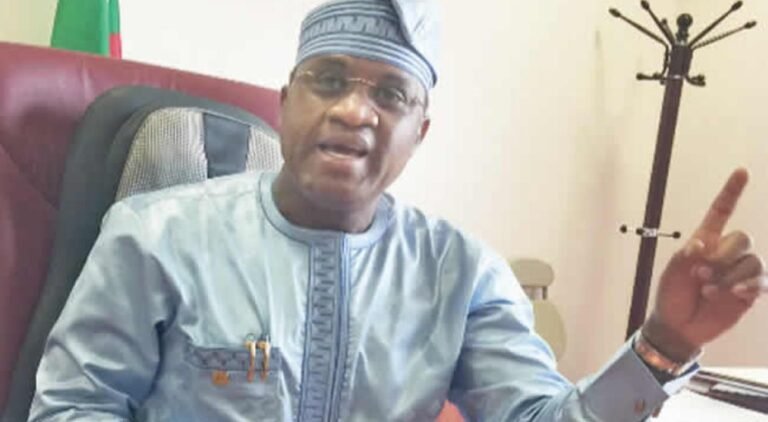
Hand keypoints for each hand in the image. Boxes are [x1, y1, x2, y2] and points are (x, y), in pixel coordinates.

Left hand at [643, 168, 766, 361]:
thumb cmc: (671, 295)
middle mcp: (725, 252)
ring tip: (708, 291)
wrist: (678, 326)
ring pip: (752, 261)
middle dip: (723, 256)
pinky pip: (762, 281)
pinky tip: (736, 292)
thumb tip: (702, 243)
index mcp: (705, 241)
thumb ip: (686, 256)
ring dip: (729, 276)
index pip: (721, 212)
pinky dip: (750, 285)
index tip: (742, 172)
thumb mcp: (670, 274)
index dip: (731, 192)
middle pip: (743, 238)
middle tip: (700, 275)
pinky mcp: (749, 291)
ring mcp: (739, 271)